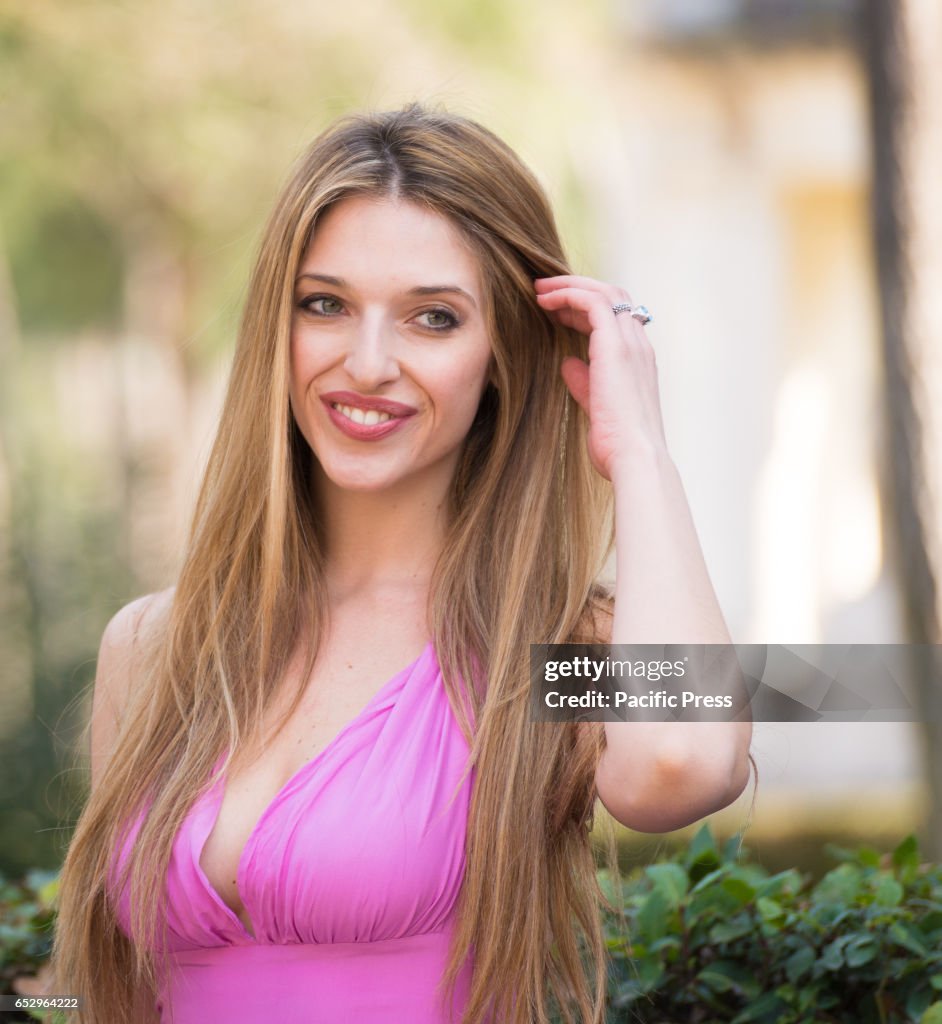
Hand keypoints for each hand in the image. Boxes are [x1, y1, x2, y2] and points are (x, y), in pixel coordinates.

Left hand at [534, 275, 669, 480]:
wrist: (634, 457)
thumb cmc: (617, 444)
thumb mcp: (596, 407)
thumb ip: (584, 383)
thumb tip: (568, 364)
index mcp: (637, 360)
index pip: (615, 318)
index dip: (584, 309)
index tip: (556, 312)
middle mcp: (638, 345)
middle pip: (613, 296)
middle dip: (577, 288)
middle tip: (544, 290)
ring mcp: (630, 343)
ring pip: (605, 292)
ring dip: (570, 286)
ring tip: (540, 290)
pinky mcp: (616, 346)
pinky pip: (594, 303)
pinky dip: (569, 295)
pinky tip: (546, 301)